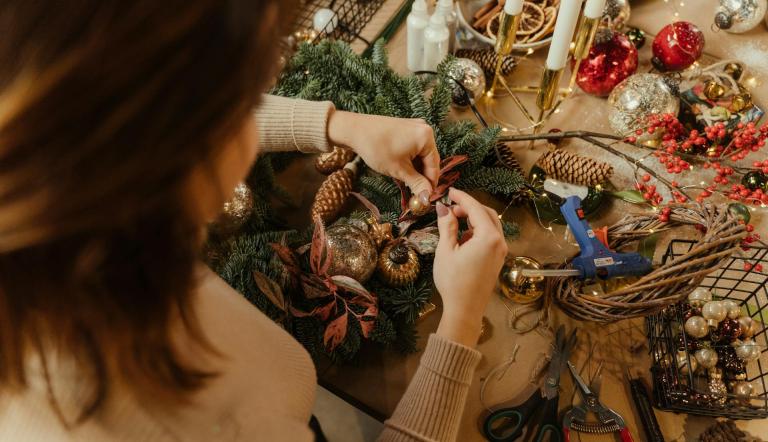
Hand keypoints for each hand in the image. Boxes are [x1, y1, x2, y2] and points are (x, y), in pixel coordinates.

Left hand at [327, 110, 439, 196]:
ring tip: (406, 182)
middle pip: (429, 160)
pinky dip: (410, 160)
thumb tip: (427, 198)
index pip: (434, 166)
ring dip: (416, 169)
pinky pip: (414, 148)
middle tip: (415, 193)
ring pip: (421, 155)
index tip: (425, 199)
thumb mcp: (398, 170)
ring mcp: (415, 127)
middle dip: (422, 176)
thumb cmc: (376, 148)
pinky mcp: (406, 128)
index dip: (430, 184)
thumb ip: (416, 183)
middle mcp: (424, 129)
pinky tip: (402, 170)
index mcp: (427, 137)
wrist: (354, 130)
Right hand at [433, 188, 507, 346]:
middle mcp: (499, 242)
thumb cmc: (453, 281)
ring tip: (454, 221)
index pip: (476, 209)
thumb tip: (444, 208)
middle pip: (486, 214)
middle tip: (451, 207)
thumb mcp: (446, 250)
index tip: (450, 191)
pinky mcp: (498, 259)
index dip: (462, 198)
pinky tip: (462, 238)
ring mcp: (501, 251)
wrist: (465, 310)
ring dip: (474, 219)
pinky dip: (478, 231)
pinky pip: (491, 237)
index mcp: (488, 237)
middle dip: (469, 207)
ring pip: (490, 225)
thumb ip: (447, 226)